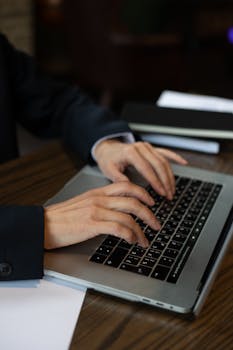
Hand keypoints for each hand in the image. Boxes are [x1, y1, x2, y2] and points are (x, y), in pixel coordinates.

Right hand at [44, 182, 160, 249]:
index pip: (126, 186)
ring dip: (141, 230)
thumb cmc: (61, 217)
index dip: (143, 193)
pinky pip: (119, 228)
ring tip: (145, 240)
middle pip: (133, 201)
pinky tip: (132, 241)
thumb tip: (117, 212)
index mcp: (98, 192)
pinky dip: (130, 235)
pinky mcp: (92, 224)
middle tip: (156, 224)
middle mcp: (99, 199)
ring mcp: (96, 211)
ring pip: (129, 216)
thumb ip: (100, 204)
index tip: (151, 202)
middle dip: (149, 213)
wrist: (43, 224)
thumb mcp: (83, 204)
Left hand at [94, 140, 186, 199]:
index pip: (147, 169)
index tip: (161, 192)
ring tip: (172, 189)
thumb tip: (130, 188)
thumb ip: (119, 179)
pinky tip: (183, 163)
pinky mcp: (151, 148)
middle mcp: (141, 147)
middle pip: (158, 164)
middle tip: (169, 195)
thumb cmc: (108, 160)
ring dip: (170, 176)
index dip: (156, 181)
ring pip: (163, 161)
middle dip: (166, 181)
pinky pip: (165, 152)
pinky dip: (175, 157)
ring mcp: (147, 147)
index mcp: (131, 152)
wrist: (108, 148)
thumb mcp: (109, 170)